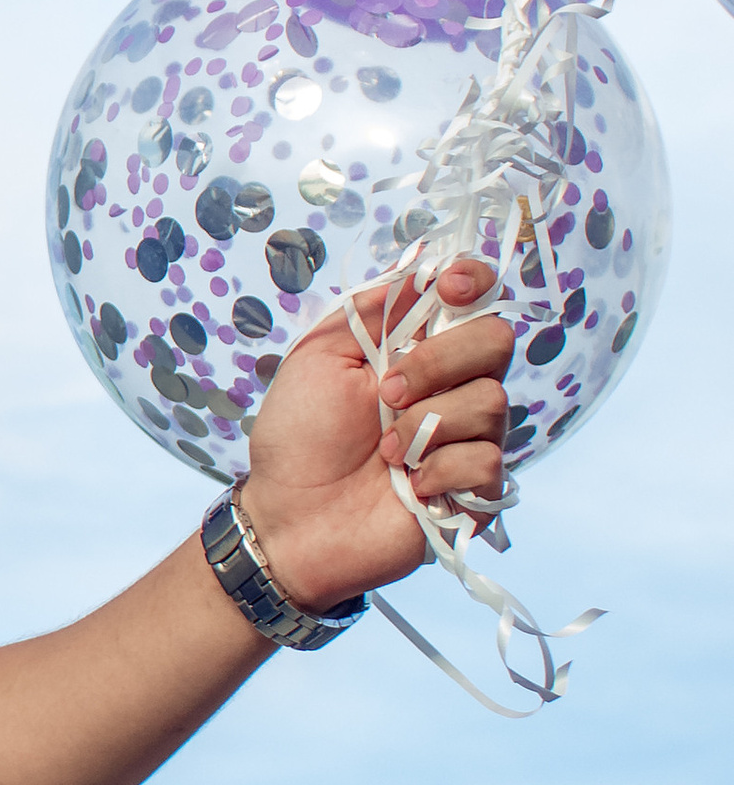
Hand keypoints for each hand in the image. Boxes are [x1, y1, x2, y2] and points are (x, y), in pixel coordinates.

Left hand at [237, 259, 512, 614]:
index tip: (449, 286)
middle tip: (385, 393)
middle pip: (496, 340)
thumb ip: (372, 309)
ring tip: (383, 451)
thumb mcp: (319, 355)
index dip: (474, 281)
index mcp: (417, 347)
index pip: (476, 297)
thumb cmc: (297, 437)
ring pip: (493, 402)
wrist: (288, 517)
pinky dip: (442, 469)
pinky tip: (409, 483)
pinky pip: (488, 461)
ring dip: (427, 424)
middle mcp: (452, 387)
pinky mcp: (473, 489)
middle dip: (438, 361)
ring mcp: (467, 437)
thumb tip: (423, 267)